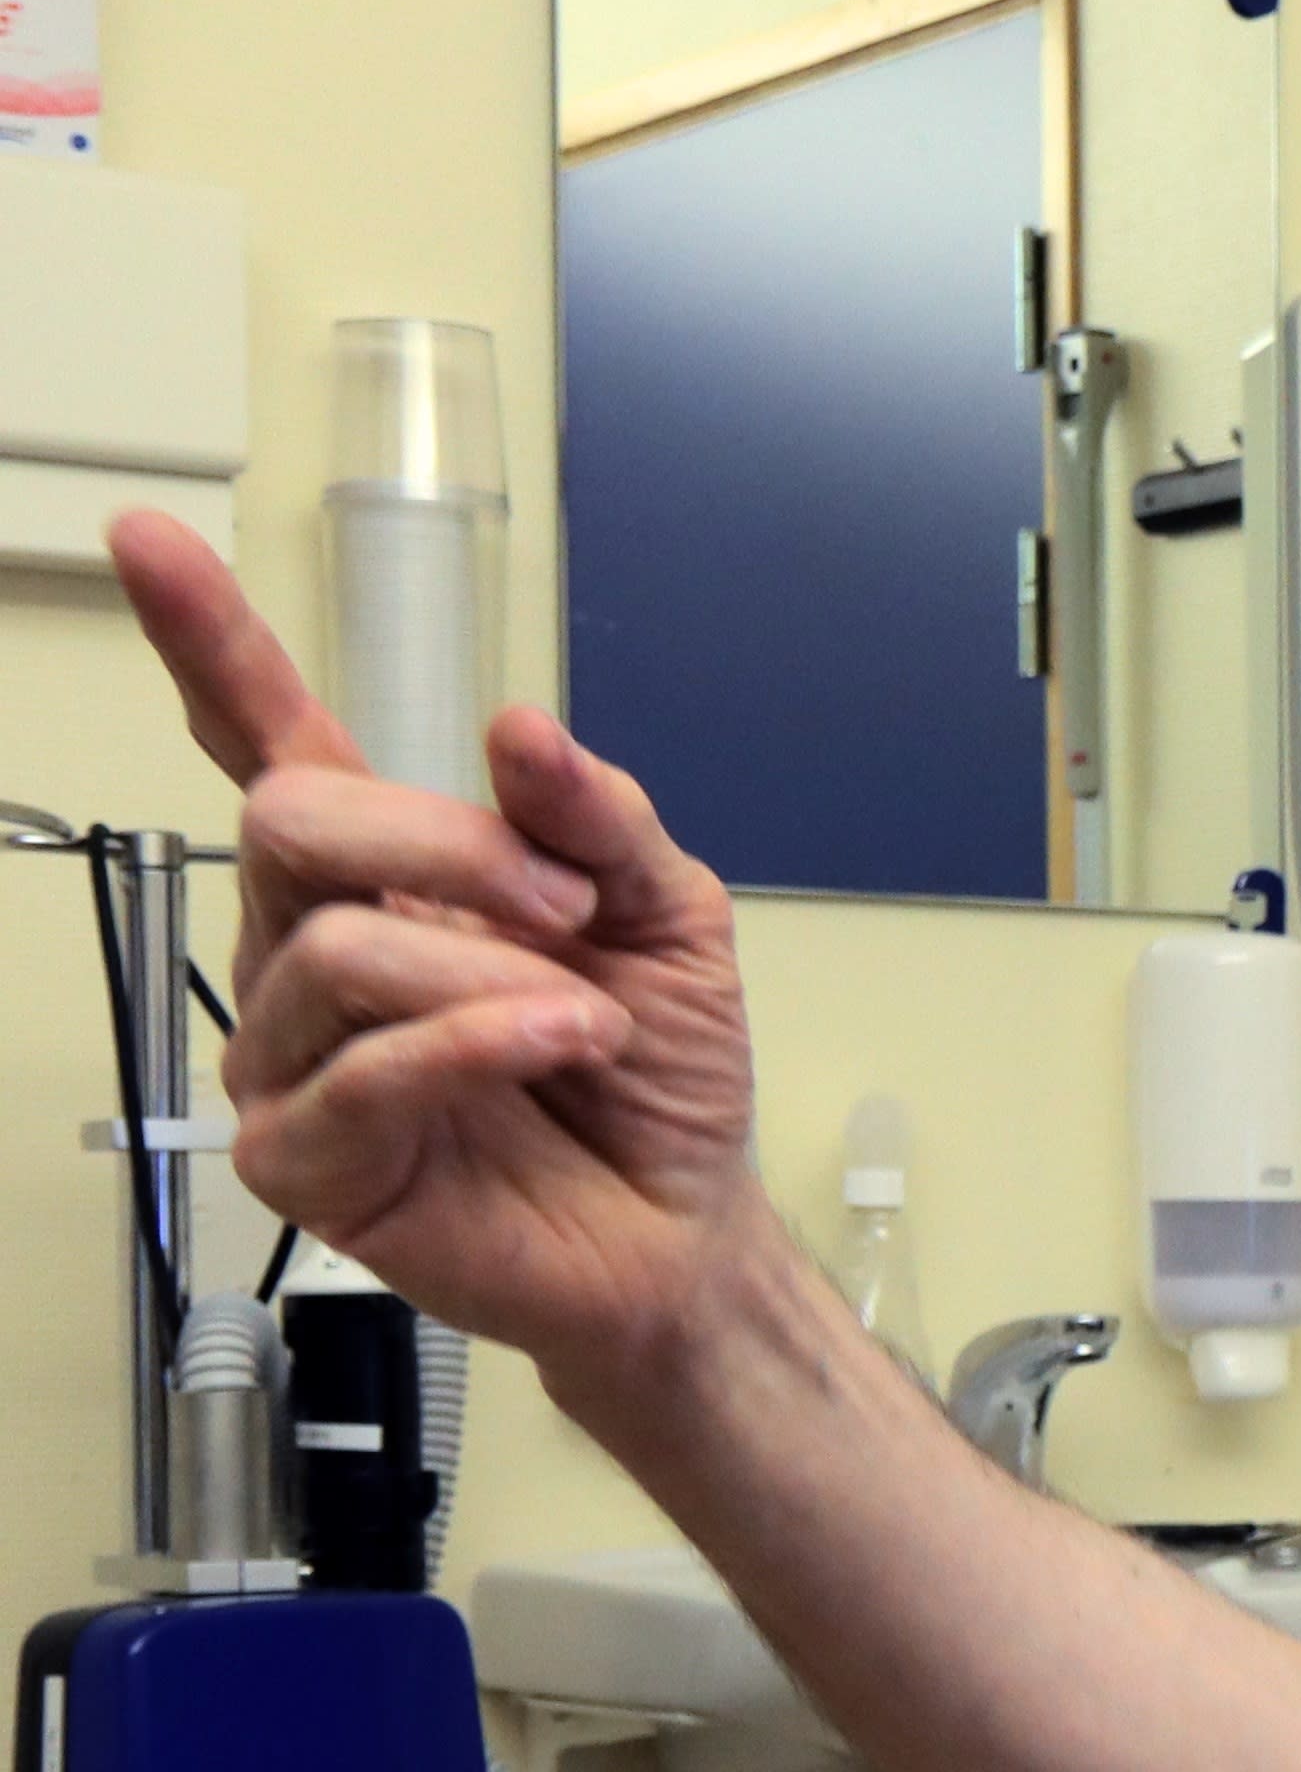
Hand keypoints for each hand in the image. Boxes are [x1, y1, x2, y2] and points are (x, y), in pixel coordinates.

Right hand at [107, 510, 781, 1388]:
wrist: (682, 1226)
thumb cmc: (655, 1072)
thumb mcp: (666, 913)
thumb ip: (597, 816)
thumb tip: (519, 727)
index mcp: (383, 872)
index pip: (270, 742)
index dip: (208, 645)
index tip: (147, 545)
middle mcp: (310, 948)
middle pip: (290, 821)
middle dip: (443, 841)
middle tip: (567, 902)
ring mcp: (293, 1055)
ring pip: (334, 950)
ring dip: (490, 975)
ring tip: (583, 1020)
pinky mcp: (304, 1159)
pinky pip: (363, 1072)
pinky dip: (478, 1045)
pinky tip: (553, 1045)